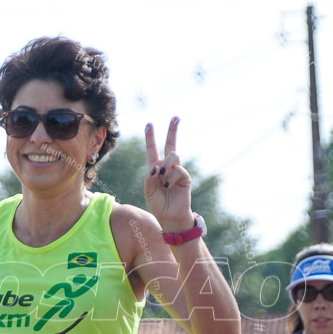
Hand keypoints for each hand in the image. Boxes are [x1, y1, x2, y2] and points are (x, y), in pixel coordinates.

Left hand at [144, 117, 193, 231]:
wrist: (170, 216)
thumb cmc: (158, 204)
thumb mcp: (148, 190)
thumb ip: (149, 176)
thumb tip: (158, 166)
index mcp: (155, 168)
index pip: (152, 150)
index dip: (150, 137)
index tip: (149, 124)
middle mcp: (167, 167)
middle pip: (170, 144)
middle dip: (172, 130)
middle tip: (176, 117)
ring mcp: (177, 171)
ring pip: (172, 156)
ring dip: (166, 167)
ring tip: (163, 181)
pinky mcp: (185, 177)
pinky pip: (177, 170)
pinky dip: (170, 178)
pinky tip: (168, 186)